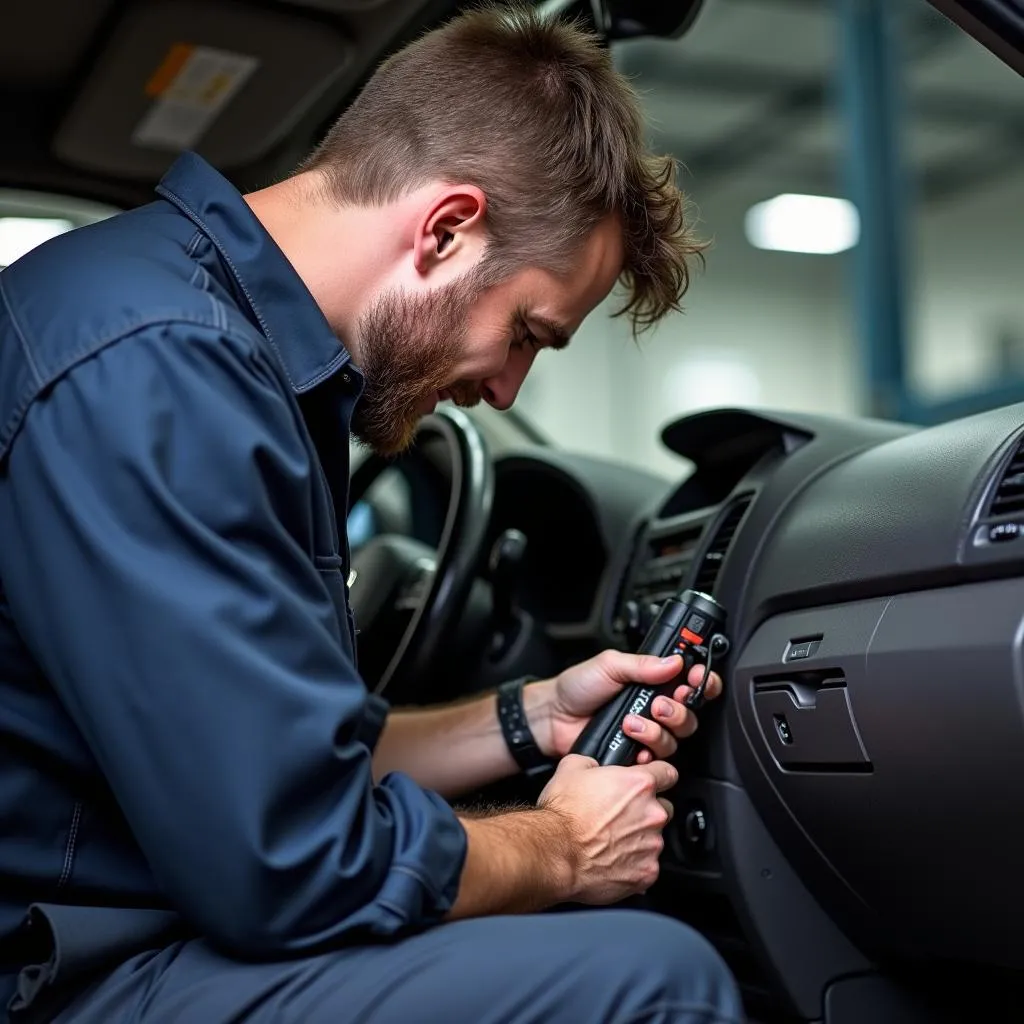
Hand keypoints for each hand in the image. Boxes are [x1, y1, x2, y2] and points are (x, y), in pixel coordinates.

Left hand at [528, 650, 722, 761]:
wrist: (553, 718)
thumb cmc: (577, 688)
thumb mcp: (609, 665)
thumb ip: (642, 664)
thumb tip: (673, 661)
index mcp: (652, 681)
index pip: (689, 681)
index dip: (701, 681)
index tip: (696, 679)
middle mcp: (654, 707)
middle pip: (689, 714)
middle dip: (678, 710)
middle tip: (658, 705)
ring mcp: (646, 732)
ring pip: (675, 739)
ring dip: (657, 732)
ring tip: (632, 723)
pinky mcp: (636, 754)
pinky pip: (656, 761)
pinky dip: (647, 754)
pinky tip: (632, 745)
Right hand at [538, 754, 677, 902]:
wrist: (554, 853)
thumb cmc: (562, 815)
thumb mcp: (571, 767)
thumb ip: (594, 762)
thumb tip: (595, 765)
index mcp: (639, 785)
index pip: (668, 772)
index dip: (659, 775)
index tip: (653, 781)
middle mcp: (651, 814)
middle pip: (663, 808)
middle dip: (646, 810)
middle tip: (620, 816)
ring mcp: (652, 845)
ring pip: (654, 838)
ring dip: (639, 838)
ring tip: (610, 842)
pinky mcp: (647, 873)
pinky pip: (647, 866)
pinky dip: (633, 864)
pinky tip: (612, 861)